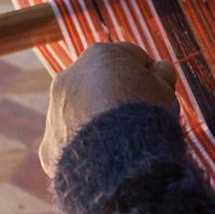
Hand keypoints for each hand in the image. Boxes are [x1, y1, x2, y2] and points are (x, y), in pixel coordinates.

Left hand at [39, 42, 177, 176]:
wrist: (119, 155)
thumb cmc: (145, 114)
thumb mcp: (164, 88)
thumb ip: (161, 74)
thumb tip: (161, 69)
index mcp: (99, 55)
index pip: (128, 58)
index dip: (146, 74)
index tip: (156, 90)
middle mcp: (69, 77)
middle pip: (98, 83)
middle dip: (115, 95)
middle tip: (138, 116)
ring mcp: (56, 110)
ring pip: (80, 112)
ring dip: (97, 121)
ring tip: (121, 141)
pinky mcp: (49, 143)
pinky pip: (70, 142)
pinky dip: (85, 147)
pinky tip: (104, 158)